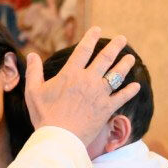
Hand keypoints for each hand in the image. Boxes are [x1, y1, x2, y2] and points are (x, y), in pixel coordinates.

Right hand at [24, 27, 139, 145]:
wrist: (59, 138)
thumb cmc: (44, 115)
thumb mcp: (33, 91)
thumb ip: (33, 71)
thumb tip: (31, 55)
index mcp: (70, 73)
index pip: (83, 50)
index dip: (91, 38)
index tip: (97, 29)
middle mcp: (88, 80)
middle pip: (105, 58)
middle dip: (115, 46)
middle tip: (122, 38)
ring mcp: (99, 94)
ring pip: (116, 75)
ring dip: (125, 65)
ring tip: (130, 58)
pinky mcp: (106, 108)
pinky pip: (122, 97)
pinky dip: (130, 91)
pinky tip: (136, 86)